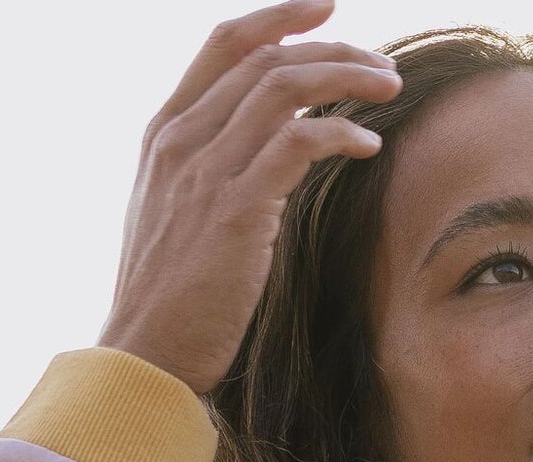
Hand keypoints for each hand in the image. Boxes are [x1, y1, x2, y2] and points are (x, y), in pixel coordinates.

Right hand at [98, 0, 400, 393]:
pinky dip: (340, 134)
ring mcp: (206, 172)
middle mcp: (183, 140)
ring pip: (286, 88)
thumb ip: (208, 178)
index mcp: (164, 134)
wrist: (144, 355)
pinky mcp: (237, 210)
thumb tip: (262, 162)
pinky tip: (369, 145)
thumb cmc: (168, 303)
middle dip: (332, 48)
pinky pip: (299, 144)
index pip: (224, 45)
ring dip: (346, 78)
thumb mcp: (175, 221)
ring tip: (388, 89)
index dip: (278, 16)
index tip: (325, 8)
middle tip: (382, 65)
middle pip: (265, 59)